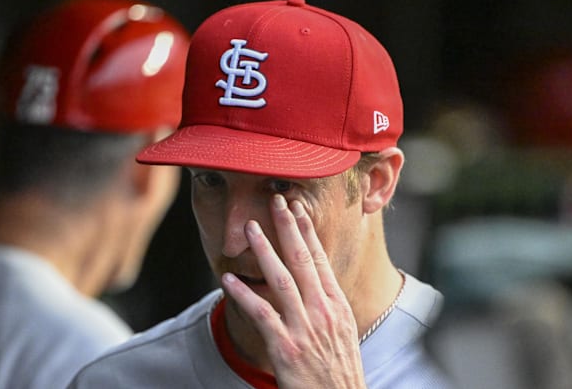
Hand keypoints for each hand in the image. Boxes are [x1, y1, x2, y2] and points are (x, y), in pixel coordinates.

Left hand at [221, 194, 365, 388]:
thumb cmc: (340, 374)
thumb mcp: (344, 334)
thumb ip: (328, 307)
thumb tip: (315, 285)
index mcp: (338, 307)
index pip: (321, 260)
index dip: (307, 232)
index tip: (298, 209)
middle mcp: (323, 312)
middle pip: (303, 261)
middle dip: (288, 227)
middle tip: (277, 201)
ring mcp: (305, 329)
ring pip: (281, 280)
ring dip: (265, 250)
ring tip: (252, 229)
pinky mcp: (286, 347)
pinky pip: (261, 314)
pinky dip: (244, 294)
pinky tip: (228, 279)